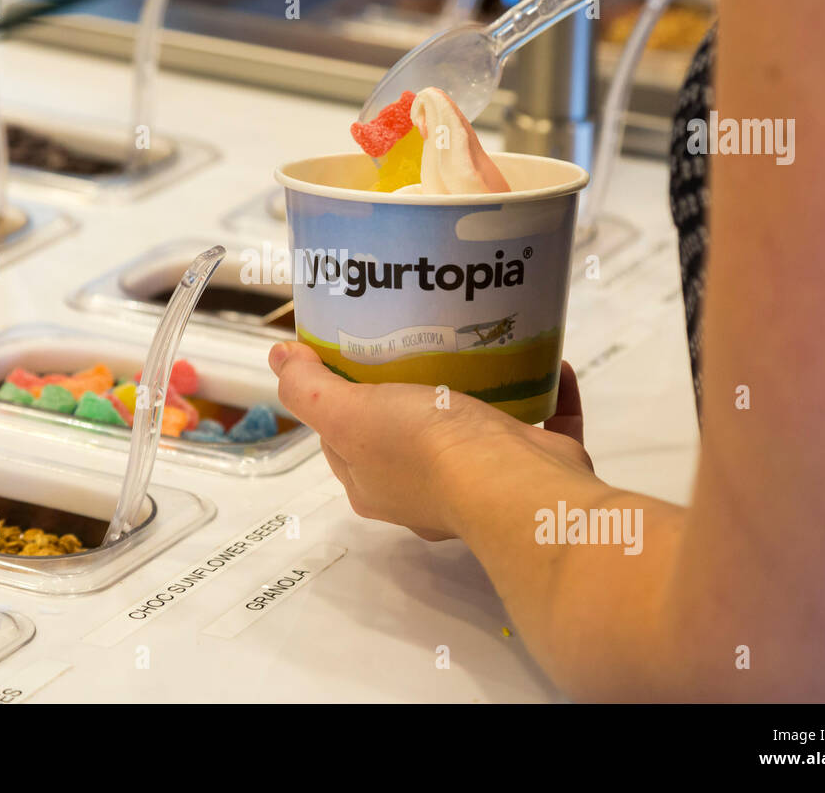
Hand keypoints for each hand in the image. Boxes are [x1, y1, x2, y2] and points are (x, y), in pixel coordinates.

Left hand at [268, 342, 593, 541]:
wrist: (515, 485)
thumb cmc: (425, 449)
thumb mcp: (347, 414)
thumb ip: (308, 390)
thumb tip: (278, 359)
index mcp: (374, 484)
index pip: (342, 437)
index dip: (337, 397)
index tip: (348, 351)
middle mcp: (423, 490)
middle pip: (405, 431)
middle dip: (409, 388)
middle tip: (415, 334)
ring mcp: (482, 482)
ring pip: (475, 430)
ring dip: (478, 389)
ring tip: (476, 339)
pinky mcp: (534, 470)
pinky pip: (542, 423)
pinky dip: (544, 392)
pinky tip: (546, 360)